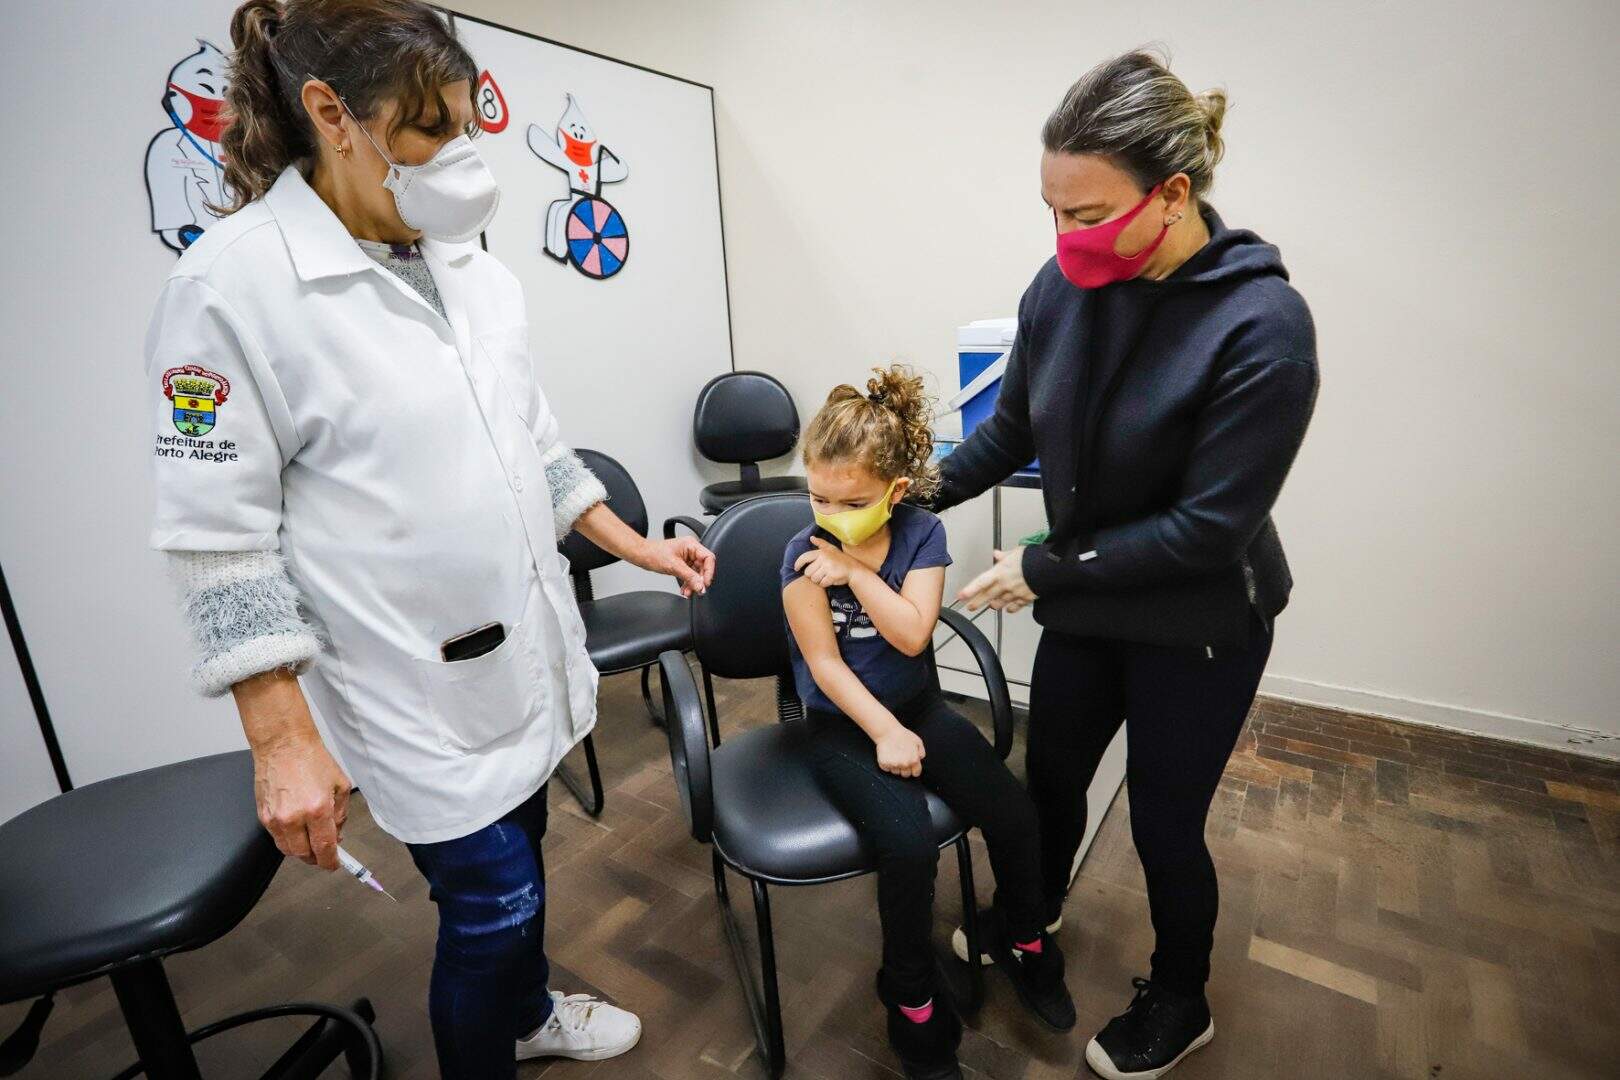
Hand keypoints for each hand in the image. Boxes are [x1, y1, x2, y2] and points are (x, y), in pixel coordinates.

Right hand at [251, 732, 351, 871]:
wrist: (283, 744)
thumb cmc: (312, 760)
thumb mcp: (340, 785)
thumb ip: (341, 815)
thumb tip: (338, 836)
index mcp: (317, 809)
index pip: (324, 849)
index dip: (330, 862)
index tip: (334, 864)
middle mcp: (294, 817)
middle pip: (304, 854)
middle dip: (316, 857)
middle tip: (323, 850)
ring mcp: (276, 818)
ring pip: (288, 850)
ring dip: (301, 850)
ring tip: (310, 838)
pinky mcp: (263, 816)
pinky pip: (276, 838)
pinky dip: (288, 838)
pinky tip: (297, 826)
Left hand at [641, 536, 714, 596]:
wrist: (642, 556)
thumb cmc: (654, 554)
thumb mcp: (674, 566)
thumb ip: (689, 577)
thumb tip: (701, 586)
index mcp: (691, 545)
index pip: (708, 558)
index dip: (709, 572)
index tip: (705, 583)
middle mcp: (691, 550)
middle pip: (704, 567)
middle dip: (699, 580)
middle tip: (697, 590)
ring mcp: (687, 557)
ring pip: (697, 573)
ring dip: (693, 584)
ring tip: (688, 592)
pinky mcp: (683, 564)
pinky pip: (690, 575)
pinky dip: (688, 583)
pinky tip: (685, 589)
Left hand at [794, 537, 861, 587]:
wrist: (854, 569)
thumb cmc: (841, 559)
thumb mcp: (831, 549)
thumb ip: (821, 543)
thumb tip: (811, 538)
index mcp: (821, 552)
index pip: (804, 557)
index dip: (798, 563)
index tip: (796, 568)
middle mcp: (823, 559)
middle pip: (808, 572)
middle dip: (813, 575)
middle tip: (821, 573)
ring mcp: (828, 567)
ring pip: (814, 579)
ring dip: (818, 580)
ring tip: (826, 576)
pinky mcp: (832, 576)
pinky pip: (821, 584)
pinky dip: (824, 584)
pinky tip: (829, 580)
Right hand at [875, 727, 925, 777]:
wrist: (888, 731)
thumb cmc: (903, 735)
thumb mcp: (918, 741)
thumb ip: (921, 752)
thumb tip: (920, 759)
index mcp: (914, 760)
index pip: (916, 773)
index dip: (914, 770)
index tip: (911, 767)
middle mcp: (904, 764)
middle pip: (905, 775)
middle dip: (904, 769)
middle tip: (901, 759)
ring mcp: (894, 764)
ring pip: (895, 772)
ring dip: (895, 766)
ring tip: (894, 755)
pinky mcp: (884, 764)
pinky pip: (886, 769)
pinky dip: (887, 764)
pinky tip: (888, 755)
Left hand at [956, 546, 1036, 613]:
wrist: (1050, 569)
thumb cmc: (1033, 559)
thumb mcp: (1016, 552)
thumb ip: (1004, 556)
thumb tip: (997, 554)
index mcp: (1000, 572)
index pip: (980, 582)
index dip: (969, 590)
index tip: (961, 596)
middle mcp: (1005, 585)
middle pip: (987, 596)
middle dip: (977, 602)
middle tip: (970, 607)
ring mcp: (1014, 594)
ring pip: (1000, 603)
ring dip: (994, 604)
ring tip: (990, 605)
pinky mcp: (1025, 599)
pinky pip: (1014, 607)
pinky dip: (1010, 608)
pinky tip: (1008, 608)